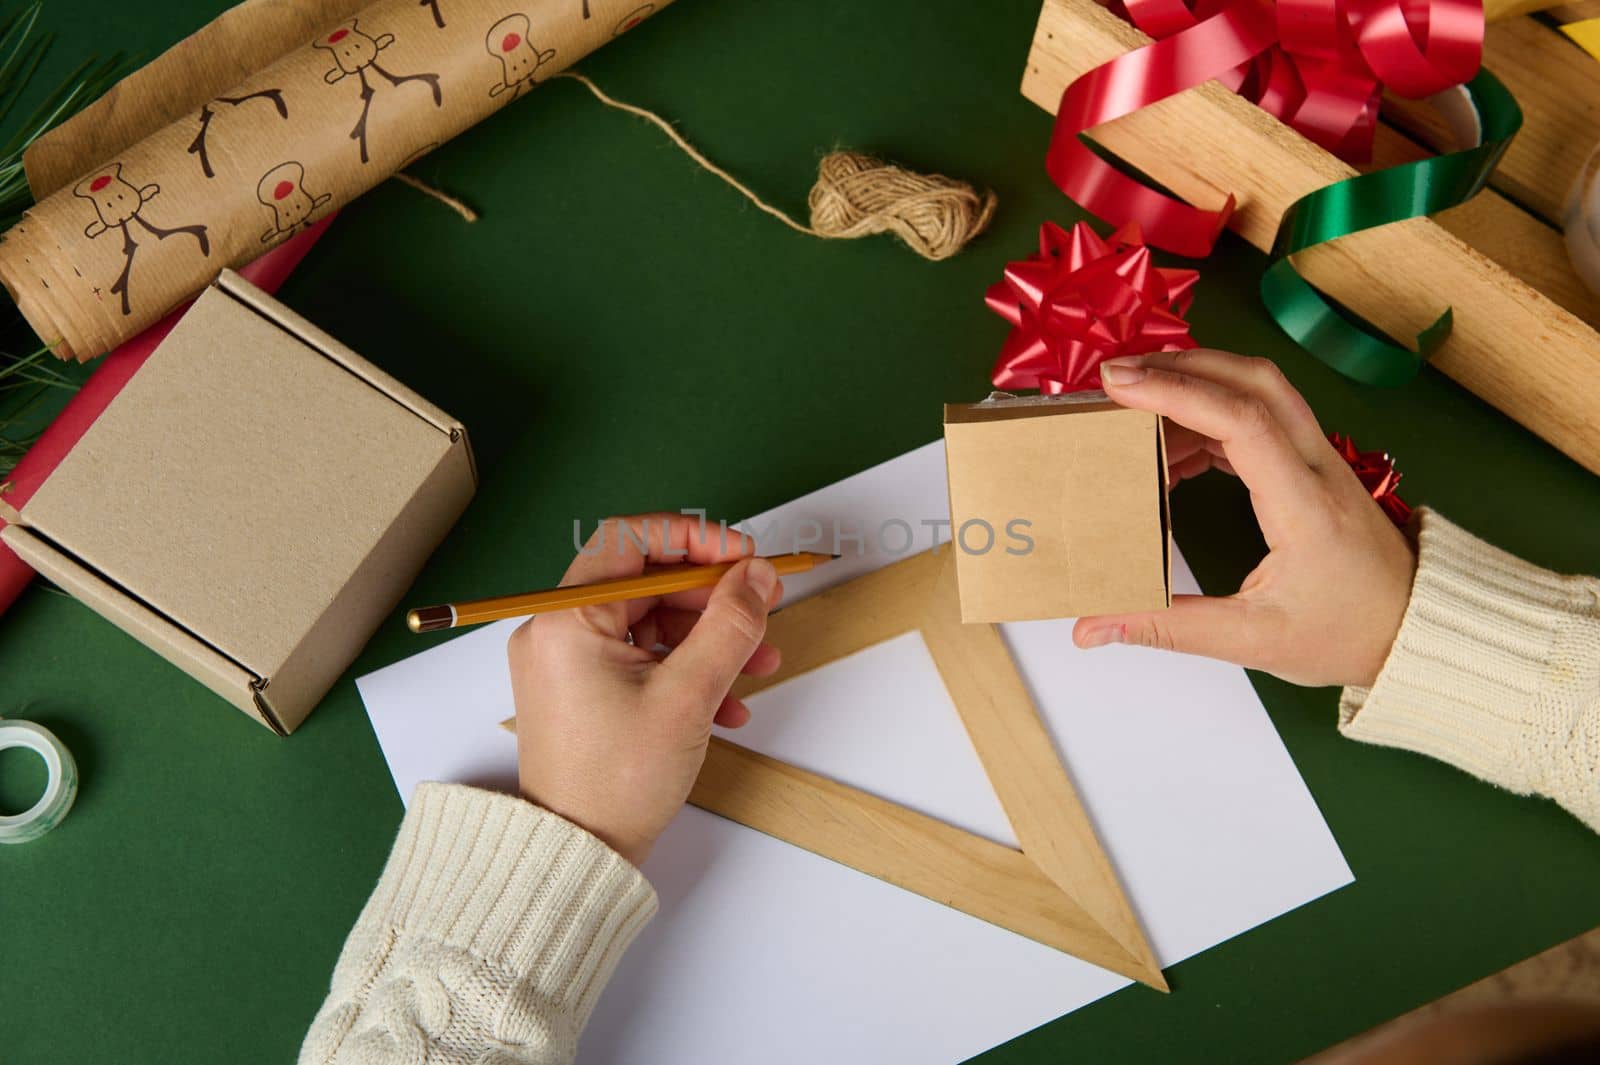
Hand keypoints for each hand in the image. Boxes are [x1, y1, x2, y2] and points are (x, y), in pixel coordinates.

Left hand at [508, 514, 782, 865]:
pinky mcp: (582, 691)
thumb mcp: (689, 695)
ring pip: (649, 622)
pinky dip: (685, 668)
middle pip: (646, 580)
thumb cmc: (618, 780)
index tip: (744, 558)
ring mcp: (568, 662)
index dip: (695, 539)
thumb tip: (758, 573)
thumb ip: (729, 624)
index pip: (632, 539)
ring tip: (761, 662)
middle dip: (712, 594)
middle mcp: (558, 631)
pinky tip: (728, 703)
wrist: (578, 855)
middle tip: (765, 605)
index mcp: (568, 620)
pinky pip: (640, 658)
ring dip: (709, 636)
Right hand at [1075, 350, 1416, 687]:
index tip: (1118, 387)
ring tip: (1134, 413)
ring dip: (1195, 384)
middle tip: (1115, 379)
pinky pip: (1261, 416)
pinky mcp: (1313, 466)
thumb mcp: (1253, 641)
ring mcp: (1321, 460)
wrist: (1417, 632)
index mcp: (1305, 505)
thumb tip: (1092, 626)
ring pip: (1259, 389)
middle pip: (1252, 380)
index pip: (1241, 420)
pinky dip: (1210, 416)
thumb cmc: (1347, 635)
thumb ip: (1167, 626)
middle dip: (1178, 366)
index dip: (1176, 393)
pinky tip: (1174, 451)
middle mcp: (1318, 467)